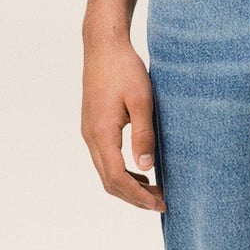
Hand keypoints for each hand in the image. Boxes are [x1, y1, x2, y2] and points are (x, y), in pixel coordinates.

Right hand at [81, 32, 164, 211]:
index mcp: (102, 133)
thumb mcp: (141, 100)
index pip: (117, 178)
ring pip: (105, 172)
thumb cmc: (124, 69)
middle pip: (108, 181)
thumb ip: (143, 134)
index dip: (138, 196)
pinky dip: (121, 172)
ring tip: (154, 191)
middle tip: (161, 202)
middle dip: (134, 197)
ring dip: (127, 186)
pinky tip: (140, 171)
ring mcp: (89, 132)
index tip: (160, 203)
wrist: (103, 46)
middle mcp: (90, 136)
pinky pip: (104, 159)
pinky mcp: (92, 126)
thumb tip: (146, 168)